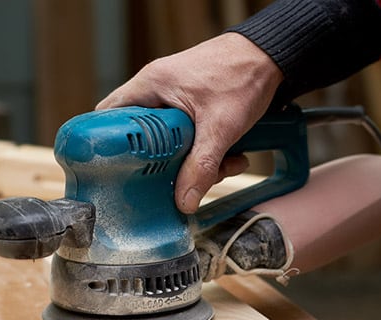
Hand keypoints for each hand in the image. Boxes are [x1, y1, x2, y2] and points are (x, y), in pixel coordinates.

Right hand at [97, 32, 282, 212]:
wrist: (271, 58)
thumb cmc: (242, 74)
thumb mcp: (220, 127)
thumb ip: (202, 166)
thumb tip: (185, 200)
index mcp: (151, 86)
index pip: (109, 117)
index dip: (111, 146)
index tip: (122, 172)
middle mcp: (158, 92)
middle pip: (142, 138)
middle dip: (165, 164)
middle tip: (179, 177)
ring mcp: (175, 100)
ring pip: (171, 144)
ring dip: (195, 162)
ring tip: (220, 167)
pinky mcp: (194, 110)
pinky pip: (190, 139)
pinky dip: (208, 153)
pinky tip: (230, 158)